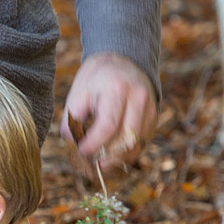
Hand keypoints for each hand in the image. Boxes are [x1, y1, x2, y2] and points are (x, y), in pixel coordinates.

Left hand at [61, 52, 156, 171]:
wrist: (122, 60)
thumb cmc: (96, 78)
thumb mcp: (79, 91)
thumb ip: (72, 116)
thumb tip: (70, 141)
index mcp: (117, 89)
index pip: (108, 125)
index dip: (94, 144)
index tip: (81, 151)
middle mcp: (138, 98)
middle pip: (127, 139)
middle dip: (108, 156)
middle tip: (92, 163)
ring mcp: (150, 108)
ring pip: (137, 144)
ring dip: (119, 159)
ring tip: (102, 163)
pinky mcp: (154, 116)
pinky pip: (143, 142)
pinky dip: (128, 152)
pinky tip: (114, 155)